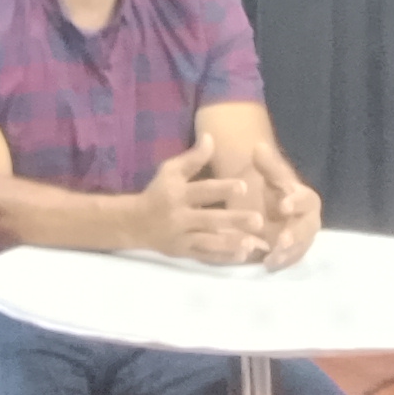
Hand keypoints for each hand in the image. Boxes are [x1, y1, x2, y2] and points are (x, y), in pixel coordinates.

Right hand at [136, 129, 269, 264]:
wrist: (135, 223)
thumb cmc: (158, 192)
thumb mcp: (170, 171)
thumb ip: (193, 158)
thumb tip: (211, 137)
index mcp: (177, 194)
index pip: (202, 191)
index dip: (222, 189)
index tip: (244, 187)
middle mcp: (179, 217)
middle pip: (209, 219)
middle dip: (234, 220)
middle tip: (258, 221)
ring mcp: (182, 237)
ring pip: (209, 242)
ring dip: (231, 243)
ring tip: (253, 244)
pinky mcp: (184, 253)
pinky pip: (205, 256)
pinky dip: (223, 257)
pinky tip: (242, 256)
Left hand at [249, 144, 320, 270]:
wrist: (270, 204)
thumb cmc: (272, 188)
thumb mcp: (268, 175)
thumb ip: (266, 164)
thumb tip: (258, 146)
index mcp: (305, 198)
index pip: (305, 200)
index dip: (296, 202)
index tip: (284, 205)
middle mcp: (309, 220)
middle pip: (307, 228)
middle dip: (296, 234)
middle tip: (282, 239)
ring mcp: (303, 239)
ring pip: (300, 247)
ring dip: (287, 253)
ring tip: (272, 257)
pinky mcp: (293, 252)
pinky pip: (290, 259)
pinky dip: (281, 262)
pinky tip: (267, 264)